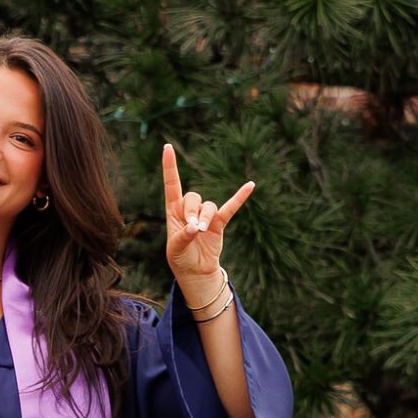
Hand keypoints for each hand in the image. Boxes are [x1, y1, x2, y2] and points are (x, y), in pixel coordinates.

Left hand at [162, 142, 252, 309]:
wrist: (195, 271)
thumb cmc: (180, 258)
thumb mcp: (176, 249)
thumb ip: (184, 237)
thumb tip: (196, 228)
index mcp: (173, 211)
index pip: (172, 184)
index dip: (170, 166)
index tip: (167, 147)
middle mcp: (189, 209)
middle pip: (192, 197)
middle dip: (192, 211)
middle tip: (193, 229)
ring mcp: (205, 215)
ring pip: (208, 206)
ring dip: (205, 217)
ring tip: (202, 232)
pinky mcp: (219, 223)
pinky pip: (230, 207)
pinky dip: (240, 198)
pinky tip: (250, 186)